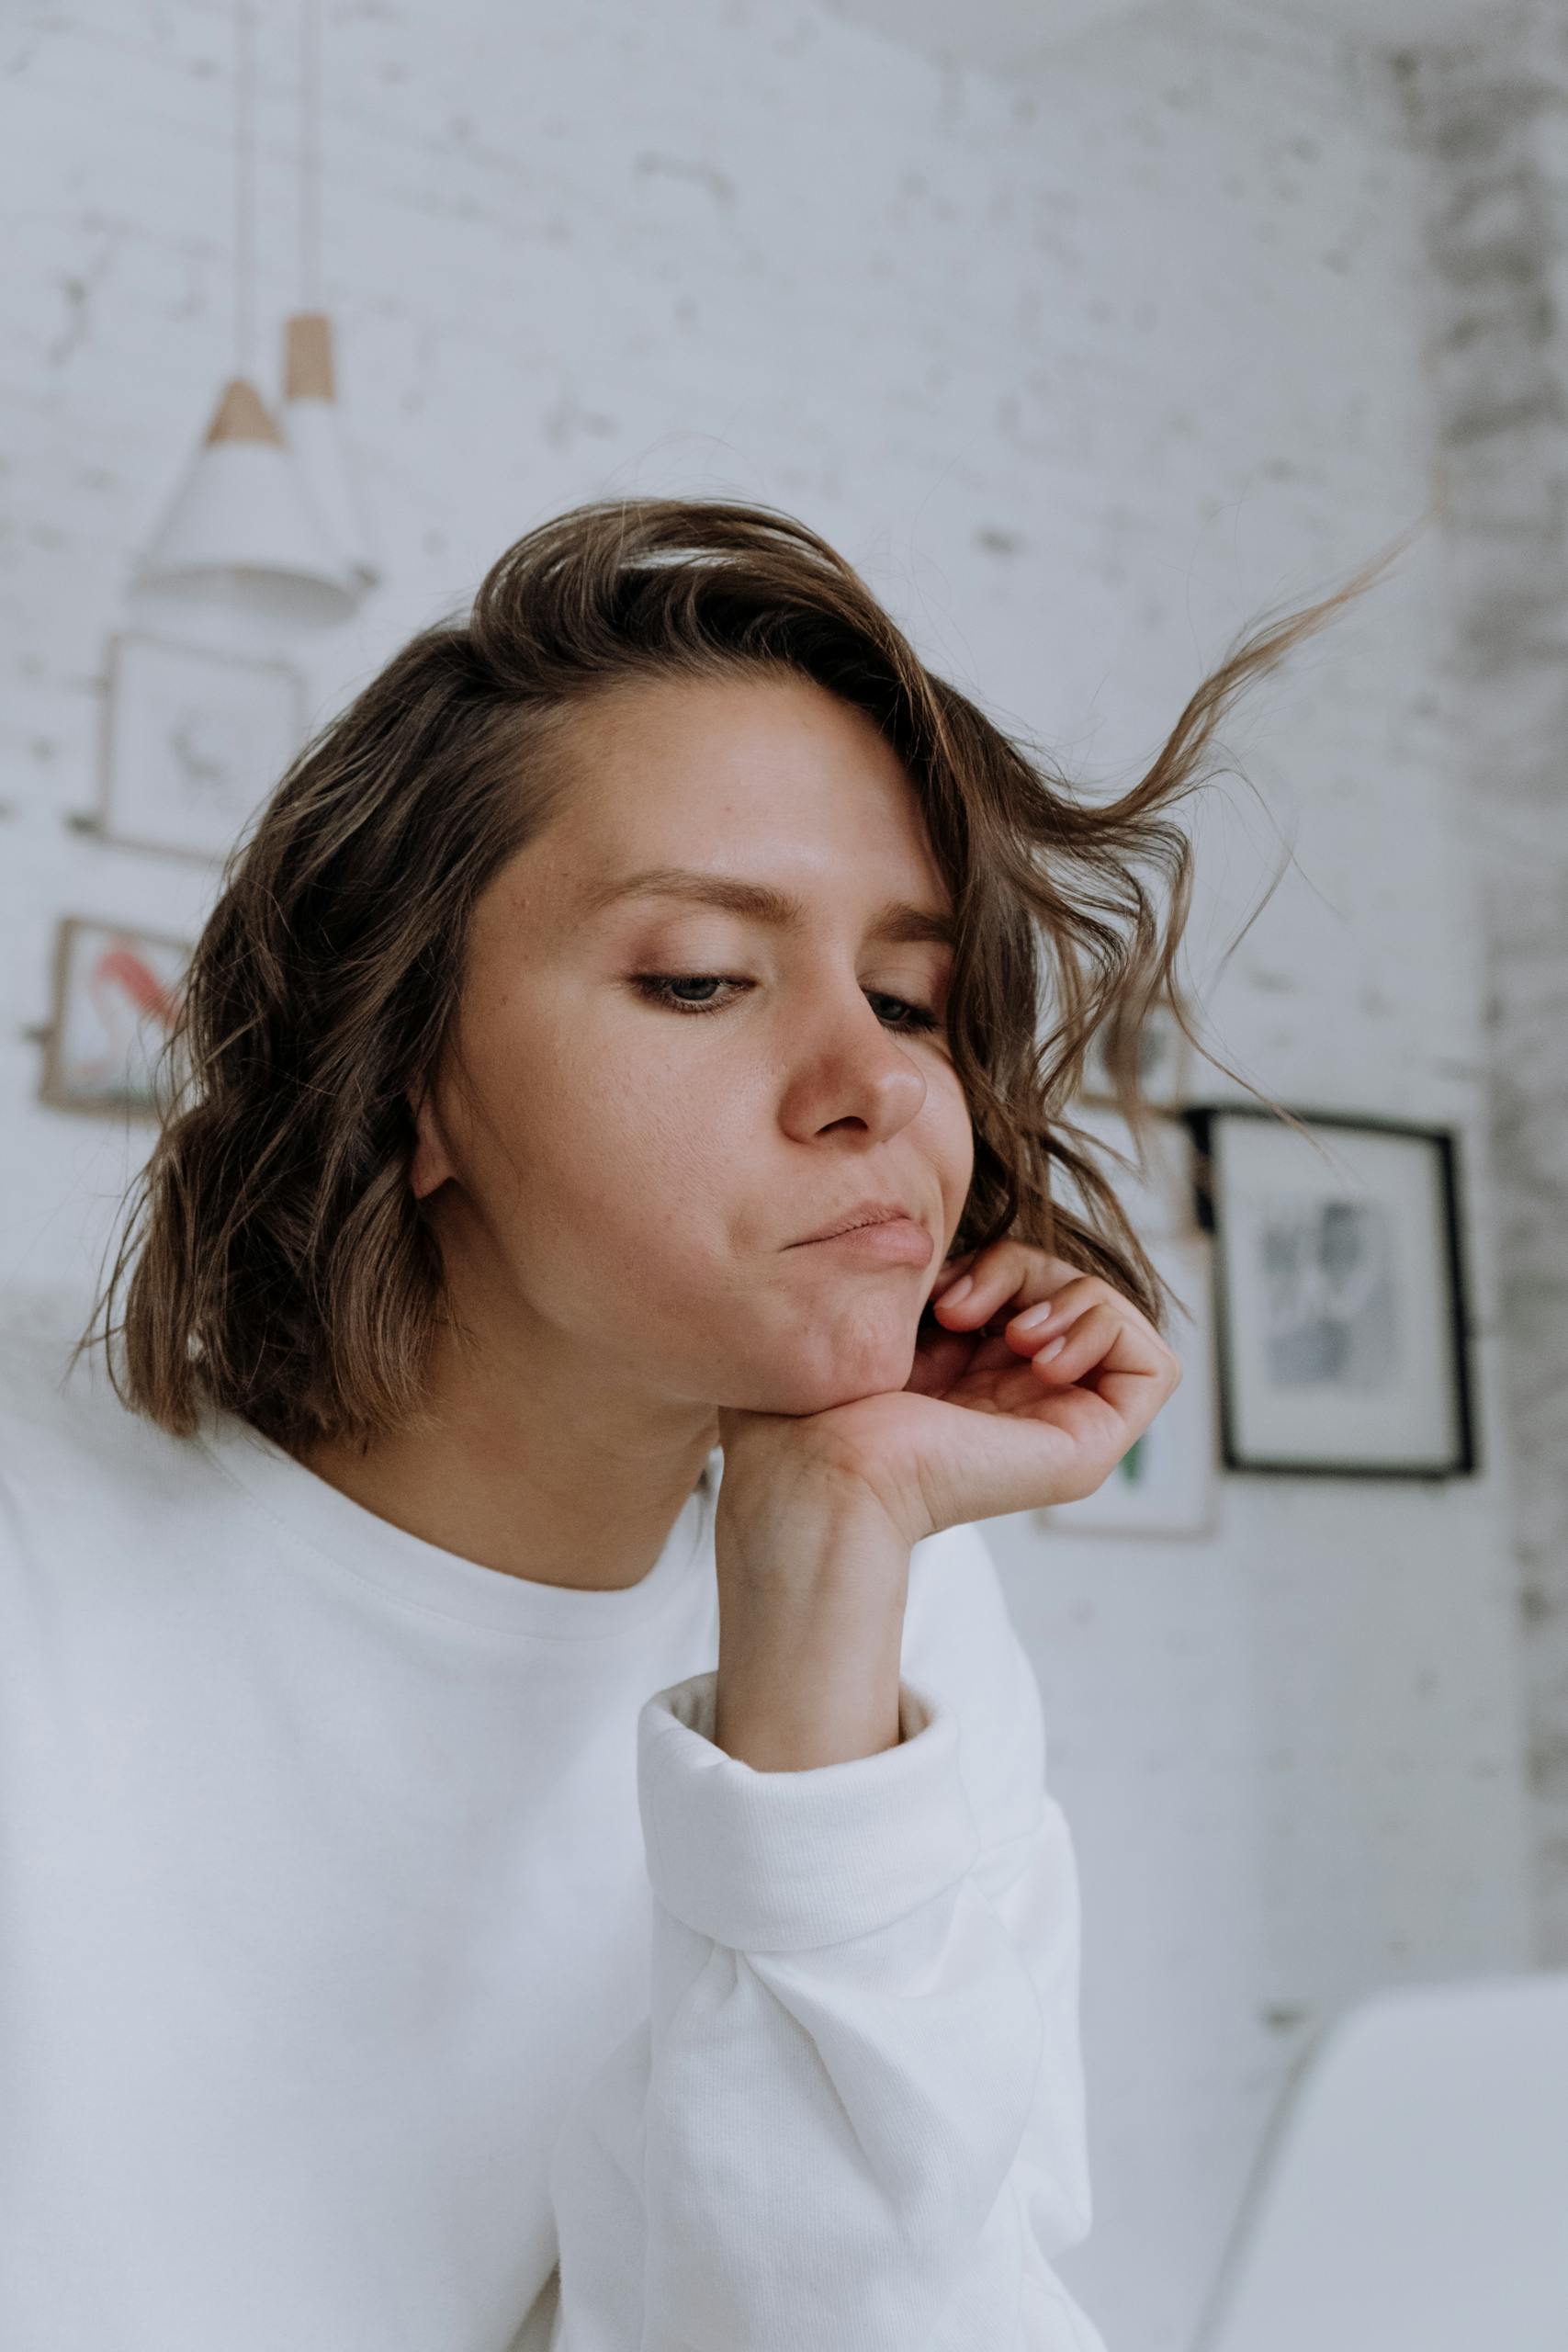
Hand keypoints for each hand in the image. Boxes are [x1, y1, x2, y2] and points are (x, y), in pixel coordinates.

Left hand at [716, 1238, 1181, 1549]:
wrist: (821, 1471)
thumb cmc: (815, 1408)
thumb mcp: (874, 1318)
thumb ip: (918, 1279)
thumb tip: (939, 1236)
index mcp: (968, 1376)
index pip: (1026, 1287)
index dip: (994, 1263)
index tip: (936, 1290)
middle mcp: (1018, 1401)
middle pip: (1069, 1290)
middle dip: (1024, 1268)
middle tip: (958, 1307)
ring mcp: (1056, 1425)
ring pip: (1112, 1316)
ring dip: (1068, 1295)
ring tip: (1011, 1334)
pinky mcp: (1088, 1448)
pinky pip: (1153, 1365)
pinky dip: (1107, 1328)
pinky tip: (1041, 1353)